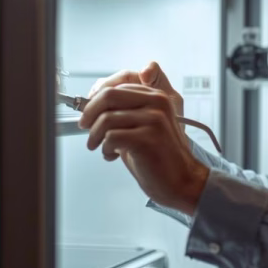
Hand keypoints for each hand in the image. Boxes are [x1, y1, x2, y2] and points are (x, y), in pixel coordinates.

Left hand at [79, 63, 206, 214]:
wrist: (183, 181)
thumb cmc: (159, 157)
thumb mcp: (143, 127)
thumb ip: (123, 114)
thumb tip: (91, 108)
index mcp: (156, 97)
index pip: (117, 86)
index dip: (96, 99)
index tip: (87, 112)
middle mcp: (157, 103)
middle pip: (109, 95)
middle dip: (90, 112)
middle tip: (85, 127)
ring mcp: (154, 120)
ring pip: (106, 119)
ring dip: (95, 136)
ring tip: (101, 147)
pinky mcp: (148, 138)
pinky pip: (111, 137)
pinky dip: (105, 149)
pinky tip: (112, 155)